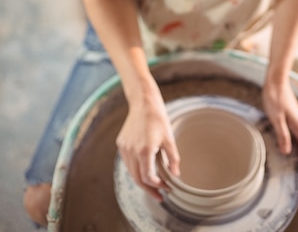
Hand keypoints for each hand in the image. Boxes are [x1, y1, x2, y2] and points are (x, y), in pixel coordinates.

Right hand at [116, 79, 179, 199]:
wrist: (143, 102)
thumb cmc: (158, 118)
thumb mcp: (169, 138)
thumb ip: (173, 158)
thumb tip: (176, 176)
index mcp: (144, 150)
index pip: (148, 178)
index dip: (158, 186)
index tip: (167, 187)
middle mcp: (131, 151)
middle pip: (138, 179)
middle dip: (149, 190)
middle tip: (160, 196)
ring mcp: (124, 148)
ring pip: (131, 172)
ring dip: (142, 181)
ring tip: (154, 186)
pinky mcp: (121, 144)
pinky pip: (128, 162)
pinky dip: (136, 170)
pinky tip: (145, 170)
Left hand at [262, 76, 297, 170]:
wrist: (276, 80)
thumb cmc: (275, 97)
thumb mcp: (276, 118)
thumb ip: (283, 135)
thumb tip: (288, 152)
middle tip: (297, 168)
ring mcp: (297, 118)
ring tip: (292, 160)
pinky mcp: (291, 115)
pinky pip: (296, 131)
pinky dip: (294, 141)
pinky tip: (285, 143)